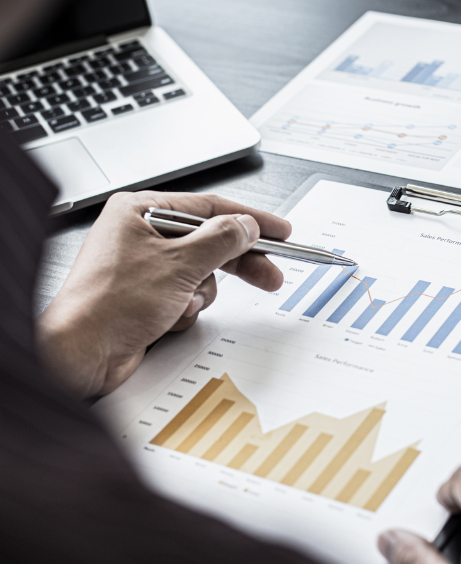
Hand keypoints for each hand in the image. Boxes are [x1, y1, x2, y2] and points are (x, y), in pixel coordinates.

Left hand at [37, 191, 290, 398]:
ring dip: (199, 293)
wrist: (80, 355)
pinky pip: (188, 296)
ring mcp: (144, 267)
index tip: (278, 231)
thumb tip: (246, 226)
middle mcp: (141, 235)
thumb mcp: (179, 264)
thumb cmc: (108, 304)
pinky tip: (168, 316)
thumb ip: (221, 240)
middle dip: (237, 262)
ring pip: (201, 274)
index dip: (249, 220)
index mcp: (140, 211)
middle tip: (270, 273)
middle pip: (209, 242)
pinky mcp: (148, 296)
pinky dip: (185, 309)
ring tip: (181, 302)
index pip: (209, 207)